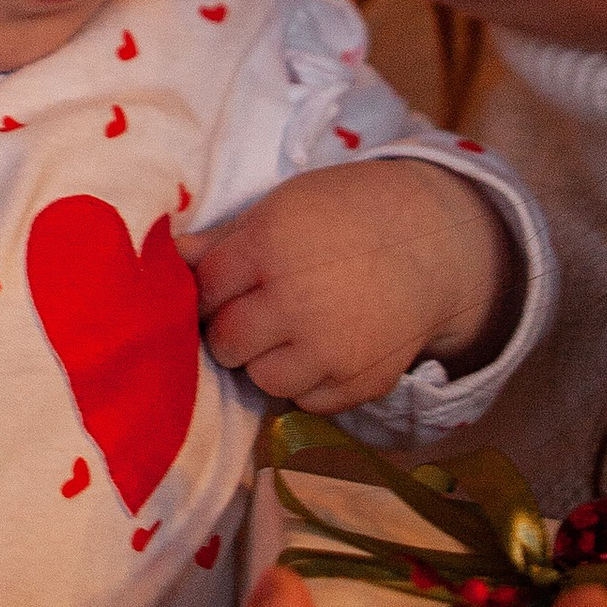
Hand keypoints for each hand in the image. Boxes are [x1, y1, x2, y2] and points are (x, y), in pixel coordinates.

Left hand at [186, 159, 511, 413]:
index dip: (211, 287)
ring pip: (261, 379)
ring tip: (292, 329)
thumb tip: (170, 259)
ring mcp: (332, 349)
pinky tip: (324, 345)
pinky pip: (306, 400)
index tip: (227, 283)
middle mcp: (299, 302)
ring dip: (267, 359)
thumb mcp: (285, 206)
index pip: (207, 288)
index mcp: (272, 246)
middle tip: (257, 309)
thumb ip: (227, 239)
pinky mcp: (360, 383)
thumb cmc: (349, 214)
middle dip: (233, 327)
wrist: (436, 243)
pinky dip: (307, 380)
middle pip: (226, 341)